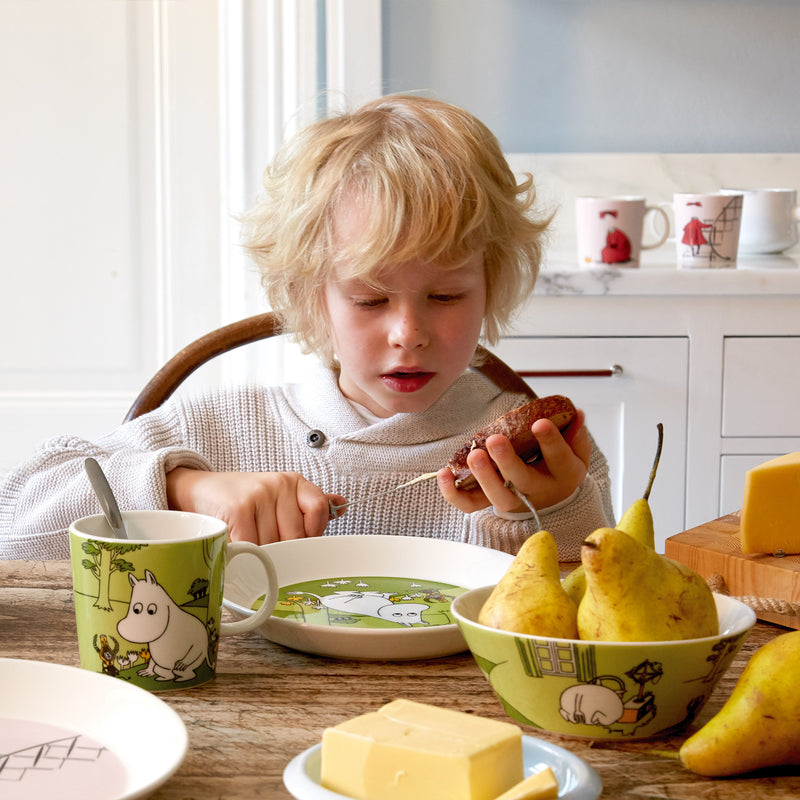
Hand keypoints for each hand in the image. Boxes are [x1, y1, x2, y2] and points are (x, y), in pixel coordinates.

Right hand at [166, 468, 346, 544]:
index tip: (299, 544)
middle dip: (282, 552)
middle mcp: (279, 484)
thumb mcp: (278, 497)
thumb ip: (308, 506)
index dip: (311, 534)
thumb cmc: (242, 500)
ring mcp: (259, 495)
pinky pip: (252, 547)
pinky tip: (237, 551)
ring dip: (259, 556)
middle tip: (265, 549)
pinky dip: (244, 556)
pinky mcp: (239, 510)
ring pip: (274, 546)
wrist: (198, 490)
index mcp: (294, 482)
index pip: (319, 511)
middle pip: (296, 537)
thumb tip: (342, 505)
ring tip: (248, 545)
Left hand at [438, 410, 591, 514]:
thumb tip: (576, 413)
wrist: (551, 498)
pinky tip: (444, 474)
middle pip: (522, 481)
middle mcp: (537, 490)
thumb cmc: (558, 466)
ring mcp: (512, 499)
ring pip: (497, 497)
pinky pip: (470, 505)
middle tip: (495, 440)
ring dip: (483, 477)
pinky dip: (453, 494)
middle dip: (507, 461)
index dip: (550, 441)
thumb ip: (575, 434)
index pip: (558, 457)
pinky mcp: (489, 502)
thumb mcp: (575, 451)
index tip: (539, 423)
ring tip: (473, 456)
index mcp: (562, 474)